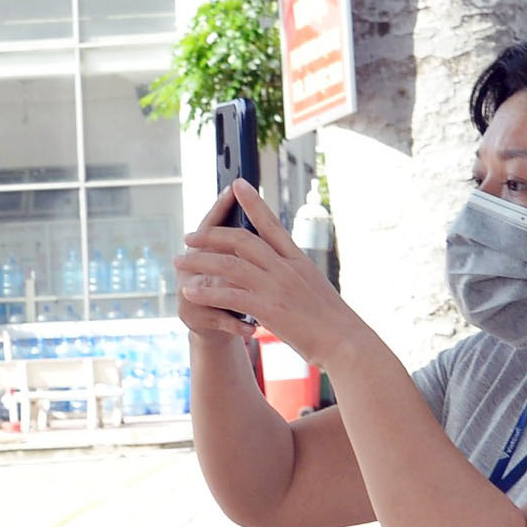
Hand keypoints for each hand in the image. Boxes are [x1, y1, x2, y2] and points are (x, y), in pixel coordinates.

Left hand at [177, 180, 360, 363]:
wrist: (346, 342)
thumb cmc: (333, 321)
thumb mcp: (314, 288)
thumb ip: (295, 275)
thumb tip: (283, 267)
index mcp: (298, 260)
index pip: (271, 223)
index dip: (252, 202)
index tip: (237, 184)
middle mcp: (285, 267)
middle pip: (242, 240)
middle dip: (211, 235)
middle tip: (189, 236)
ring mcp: (276, 286)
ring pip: (230, 264)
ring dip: (200, 261)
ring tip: (180, 261)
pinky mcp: (269, 308)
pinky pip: (230, 295)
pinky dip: (207, 291)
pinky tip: (190, 291)